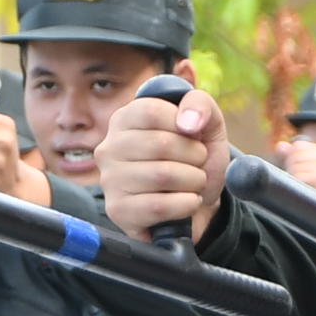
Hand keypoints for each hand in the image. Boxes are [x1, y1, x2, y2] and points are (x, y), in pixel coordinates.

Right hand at [99, 88, 227, 242]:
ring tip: (195, 182)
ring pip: (162, 176)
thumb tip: (188, 122)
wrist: (198, 203)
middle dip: (195, 155)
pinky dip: (187, 204)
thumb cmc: (195, 158)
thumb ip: (200, 105)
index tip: (193, 135)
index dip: (184, 125)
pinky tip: (189, 201)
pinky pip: (159, 206)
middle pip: (160, 143)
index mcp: (124, 119)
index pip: (151, 111)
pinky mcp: (118, 211)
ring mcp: (110, 180)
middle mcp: (109, 147)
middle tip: (199, 163)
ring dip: (194, 180)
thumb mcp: (206, 124)